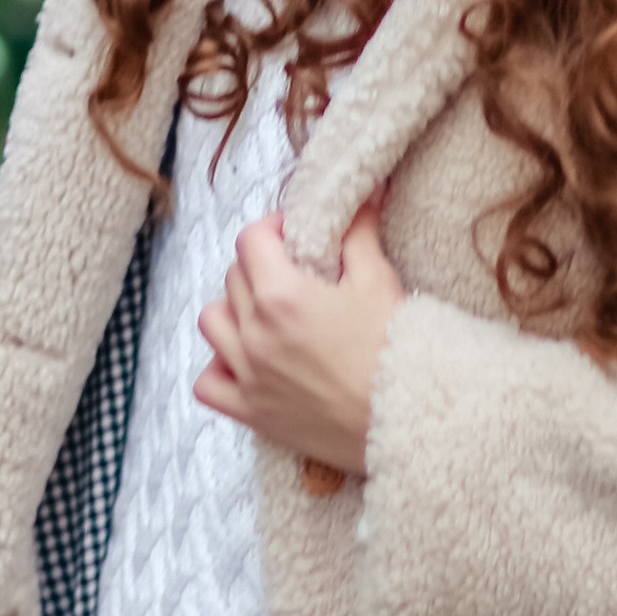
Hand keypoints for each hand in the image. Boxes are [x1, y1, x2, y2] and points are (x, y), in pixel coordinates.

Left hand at [194, 196, 403, 472]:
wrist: (408, 422)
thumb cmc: (396, 350)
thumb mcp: (378, 280)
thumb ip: (359, 233)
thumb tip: (364, 193)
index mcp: (281, 295)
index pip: (250, 239)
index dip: (273, 229)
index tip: (297, 237)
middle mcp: (255, 333)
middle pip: (233, 277)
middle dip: (260, 266)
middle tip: (295, 274)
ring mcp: (250, 375)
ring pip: (212, 322)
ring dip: (234, 310)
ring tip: (268, 314)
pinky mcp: (254, 413)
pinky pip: (208, 383)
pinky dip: (219, 368)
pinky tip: (248, 360)